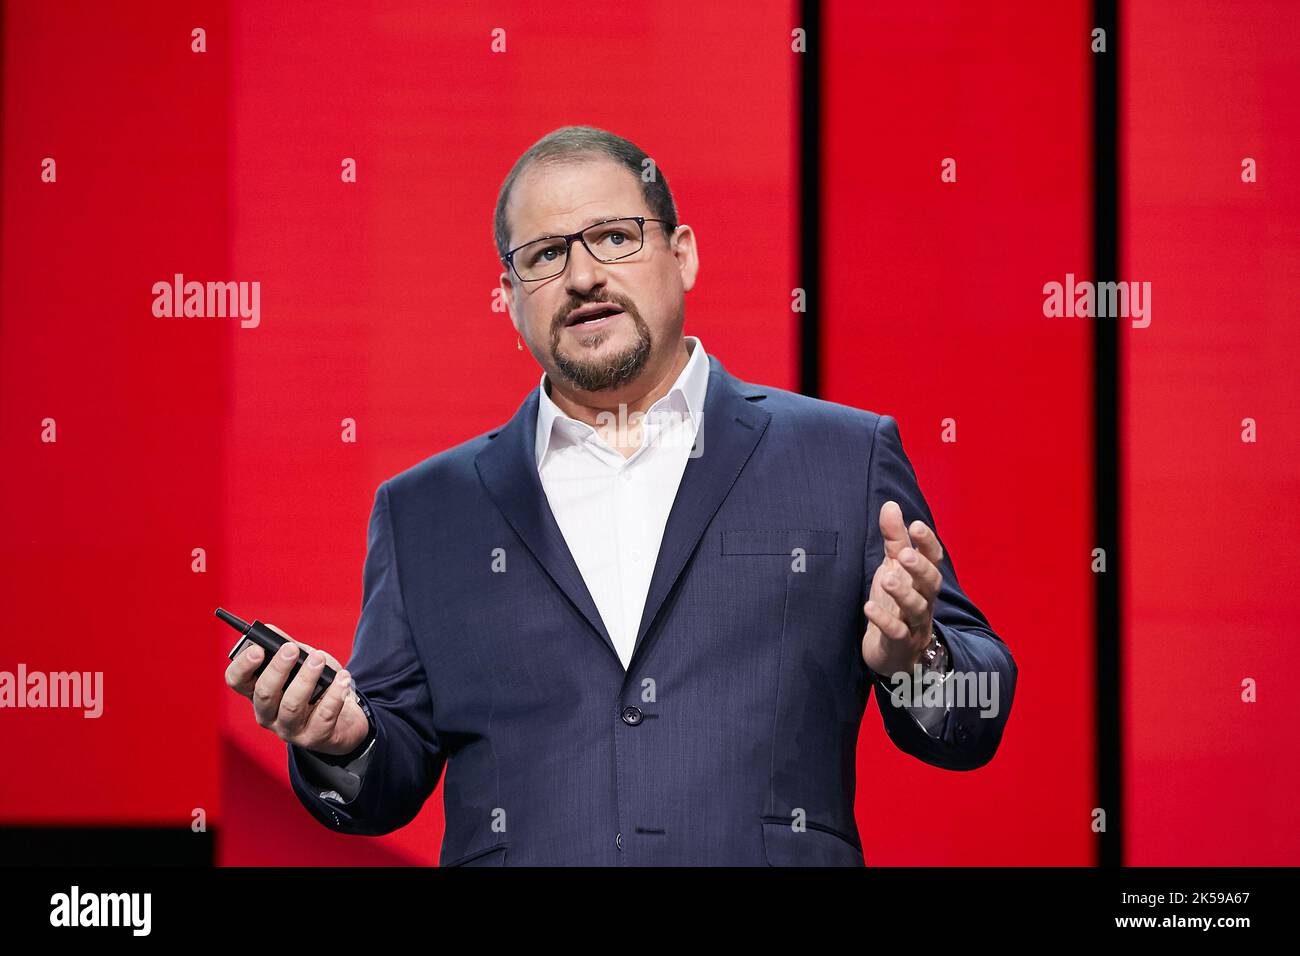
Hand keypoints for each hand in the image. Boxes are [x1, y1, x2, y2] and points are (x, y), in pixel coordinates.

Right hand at [224, 623, 369, 755]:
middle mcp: (267, 714)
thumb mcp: (301, 663)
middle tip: (292, 648)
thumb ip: (287, 647)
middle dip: (278, 669)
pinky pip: (323, 717)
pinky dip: (334, 694)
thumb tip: (270, 630)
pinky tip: (342, 678)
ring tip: (319, 659)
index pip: (237, 681)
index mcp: (257, 692)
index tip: (258, 648)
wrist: (345, 719)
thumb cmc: (317, 686)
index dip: (243, 665)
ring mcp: (289, 730)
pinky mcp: (314, 738)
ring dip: (306, 679)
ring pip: (291, 706)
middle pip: (264, 694)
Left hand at [861, 500, 943, 677]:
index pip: (933, 559)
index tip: (916, 525)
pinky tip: (869, 608)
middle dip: (920, 568)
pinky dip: (884, 620)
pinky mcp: (900, 644)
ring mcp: (915, 624)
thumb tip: (890, 505)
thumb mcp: (893, 568)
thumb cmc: (895, 604)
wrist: (894, 653)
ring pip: (917, 608)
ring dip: (903, 593)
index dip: (927, 543)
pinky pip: (897, 633)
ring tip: (885, 579)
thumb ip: (894, 539)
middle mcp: (924, 600)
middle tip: (904, 554)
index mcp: (922, 580)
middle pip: (932, 583)